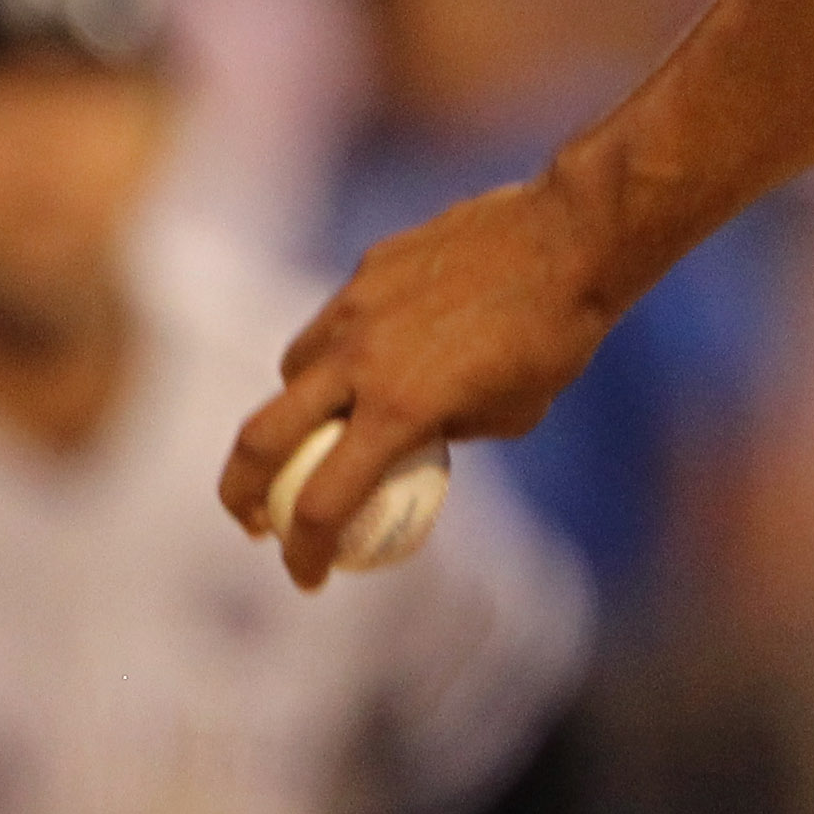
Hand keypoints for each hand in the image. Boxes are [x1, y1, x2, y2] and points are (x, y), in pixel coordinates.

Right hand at [224, 173, 622, 589]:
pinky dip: (339, 350)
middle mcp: (361, 360)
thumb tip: (410, 442)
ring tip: (322, 427)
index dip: (305, 552)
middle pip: (261, 439)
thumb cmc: (558, 336)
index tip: (308, 576)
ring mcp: (357, 307)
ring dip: (293, 409)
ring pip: (292, 369)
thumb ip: (444, 431)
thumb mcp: (509, 414)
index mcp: (399, 409)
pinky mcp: (369, 268)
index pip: (322, 503)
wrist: (573, 237)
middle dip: (241, 493)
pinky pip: (335, 319)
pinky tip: (374, 353)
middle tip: (253, 520)